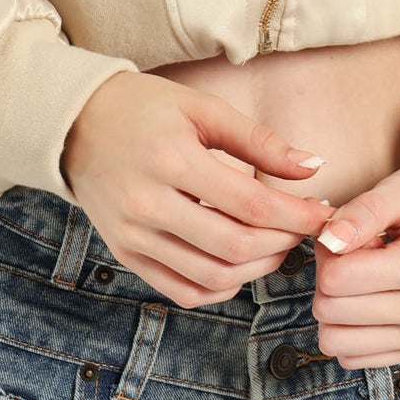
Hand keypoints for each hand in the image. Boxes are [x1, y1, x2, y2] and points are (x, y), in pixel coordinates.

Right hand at [61, 70, 334, 307]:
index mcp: (171, 160)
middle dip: (283, 242)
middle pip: (236, 247)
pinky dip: (222, 286)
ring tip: (276, 241)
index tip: (323, 213)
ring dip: (258, 266)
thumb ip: (258, 141)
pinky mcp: (126, 256)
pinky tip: (240, 262)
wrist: (76, 124)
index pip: (250, 205)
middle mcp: (149, 205)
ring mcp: (134, 237)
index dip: (296, 215)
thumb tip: (312, 168)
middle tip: (302, 226)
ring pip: (214, 276)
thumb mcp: (201, 108)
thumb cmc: (144, 108)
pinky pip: (185, 291)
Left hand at [310, 156, 399, 367]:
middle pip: (332, 311)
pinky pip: (355, 357)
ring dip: (335, 305)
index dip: (327, 249)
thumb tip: (328, 240)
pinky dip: (349, 328)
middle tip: (350, 249)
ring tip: (360, 274)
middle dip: (327, 276)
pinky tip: (370, 296)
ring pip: (338, 342)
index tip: (344, 231)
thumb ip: (364, 211)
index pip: (338, 280)